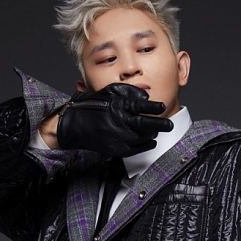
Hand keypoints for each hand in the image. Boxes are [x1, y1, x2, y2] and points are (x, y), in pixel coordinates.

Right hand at [56, 83, 173, 156]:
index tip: (161, 107)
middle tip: (169, 125)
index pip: (141, 107)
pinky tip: (150, 141)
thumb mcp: (108, 91)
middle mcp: (119, 122)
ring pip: (143, 138)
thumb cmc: (91, 106)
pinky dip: (146, 145)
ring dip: (152, 134)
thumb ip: (129, 92)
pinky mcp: (115, 149)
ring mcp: (117, 137)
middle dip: (161, 125)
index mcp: (118, 106)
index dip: (154, 107)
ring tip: (155, 130)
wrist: (72, 125)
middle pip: (146, 125)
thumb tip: (146, 97)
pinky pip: (136, 149)